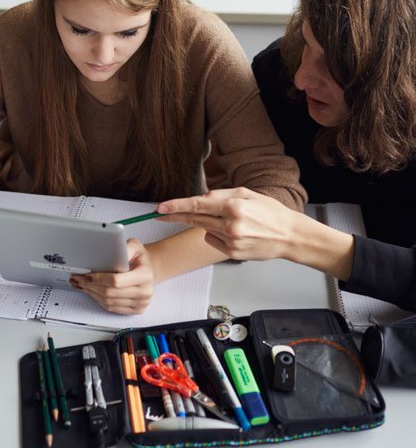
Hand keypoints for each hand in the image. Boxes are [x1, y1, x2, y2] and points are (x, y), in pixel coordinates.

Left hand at [69, 238, 153, 313]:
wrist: (149, 269)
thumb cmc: (140, 258)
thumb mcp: (135, 246)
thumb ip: (124, 248)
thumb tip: (112, 252)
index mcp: (145, 275)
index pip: (116, 281)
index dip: (99, 279)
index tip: (88, 275)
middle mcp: (145, 292)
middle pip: (110, 293)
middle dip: (91, 286)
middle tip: (79, 279)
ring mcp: (141, 303)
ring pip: (109, 302)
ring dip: (92, 294)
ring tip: (82, 285)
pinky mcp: (136, 309)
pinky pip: (112, 307)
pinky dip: (99, 300)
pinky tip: (92, 292)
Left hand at [158, 188, 296, 261]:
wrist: (290, 236)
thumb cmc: (270, 212)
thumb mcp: (247, 193)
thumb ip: (221, 194)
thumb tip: (200, 198)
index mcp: (234, 206)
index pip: (197, 205)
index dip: (176, 206)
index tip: (160, 207)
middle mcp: (230, 225)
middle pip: (194, 219)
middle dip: (175, 216)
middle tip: (158, 213)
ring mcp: (231, 242)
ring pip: (204, 229)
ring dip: (207, 222)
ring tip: (230, 220)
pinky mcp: (232, 254)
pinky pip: (213, 241)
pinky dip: (216, 234)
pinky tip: (234, 232)